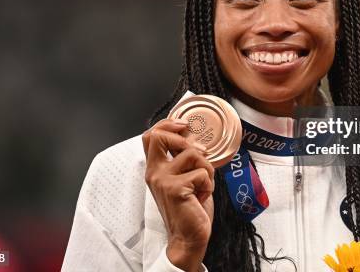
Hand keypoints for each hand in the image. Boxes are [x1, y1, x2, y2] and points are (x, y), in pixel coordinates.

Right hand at [143, 118, 214, 270]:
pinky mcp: (175, 189)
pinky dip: (209, 184)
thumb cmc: (189, 206)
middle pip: (159, 136)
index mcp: (155, 167)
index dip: (167, 124)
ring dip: (206, 168)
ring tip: (203, 184)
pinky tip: (201, 196)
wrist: (188, 236)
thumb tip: (194, 137)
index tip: (184, 125)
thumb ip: (183, 158)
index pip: (150, 135)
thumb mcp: (184, 176)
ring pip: (192, 153)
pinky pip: (201, 173)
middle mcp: (154, 172)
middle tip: (200, 155)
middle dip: (185, 139)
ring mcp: (163, 180)